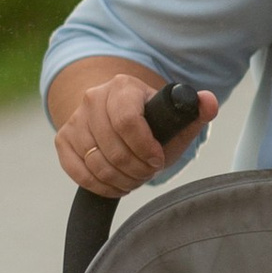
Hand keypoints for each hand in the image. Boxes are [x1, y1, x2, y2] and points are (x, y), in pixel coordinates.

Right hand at [54, 72, 215, 197]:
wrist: (117, 118)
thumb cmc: (152, 122)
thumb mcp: (175, 117)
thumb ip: (196, 110)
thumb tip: (209, 102)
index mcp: (122, 86)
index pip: (127, 121)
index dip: (145, 148)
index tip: (158, 160)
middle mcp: (93, 98)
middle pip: (113, 148)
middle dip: (136, 169)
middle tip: (148, 172)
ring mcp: (75, 120)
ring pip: (96, 163)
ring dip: (121, 180)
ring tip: (135, 178)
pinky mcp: (63, 140)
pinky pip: (79, 173)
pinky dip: (101, 186)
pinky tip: (117, 184)